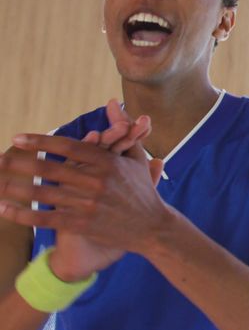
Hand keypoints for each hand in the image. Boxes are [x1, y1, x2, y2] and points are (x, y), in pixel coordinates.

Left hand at [0, 106, 167, 267]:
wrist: (152, 227)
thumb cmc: (142, 189)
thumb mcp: (135, 157)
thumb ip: (122, 129)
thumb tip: (114, 102)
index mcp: (107, 162)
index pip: (68, 147)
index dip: (40, 142)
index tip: (17, 138)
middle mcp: (96, 182)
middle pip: (49, 169)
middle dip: (18, 164)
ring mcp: (88, 204)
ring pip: (43, 194)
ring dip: (14, 189)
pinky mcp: (83, 224)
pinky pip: (46, 218)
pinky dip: (22, 214)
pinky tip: (3, 209)